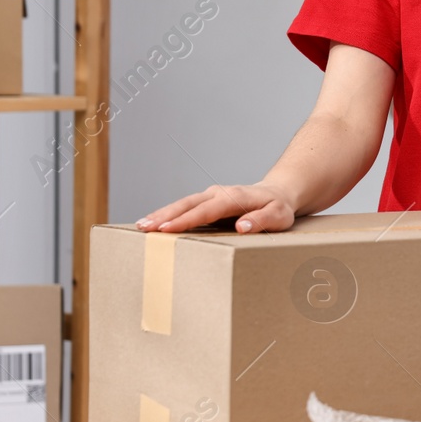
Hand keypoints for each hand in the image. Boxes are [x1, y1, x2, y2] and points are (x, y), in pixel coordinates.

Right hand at [136, 182, 296, 233]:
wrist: (278, 194)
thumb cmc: (279, 208)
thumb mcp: (279, 216)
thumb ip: (263, 220)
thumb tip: (242, 226)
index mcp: (234, 197)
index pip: (206, 210)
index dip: (186, 220)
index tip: (166, 228)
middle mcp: (219, 193)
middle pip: (187, 203)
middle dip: (164, 214)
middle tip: (143, 226)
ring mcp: (211, 196)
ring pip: (183, 204)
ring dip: (161, 213)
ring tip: (140, 225)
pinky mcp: (207, 202)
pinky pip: (185, 208)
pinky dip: (168, 214)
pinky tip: (153, 224)